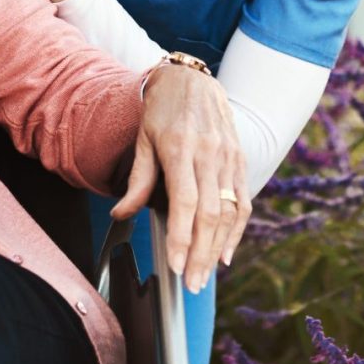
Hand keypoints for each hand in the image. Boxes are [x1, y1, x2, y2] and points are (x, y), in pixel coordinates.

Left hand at [111, 64, 249, 293]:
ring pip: (229, 212)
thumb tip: (121, 214)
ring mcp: (229, 157)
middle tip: (191, 284)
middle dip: (200, 254)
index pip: (184, 202)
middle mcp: (209, 154)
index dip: (180, 237)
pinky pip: (242, 201)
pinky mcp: (240, 159)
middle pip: (209, 214)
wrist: (193, 79)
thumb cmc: (162, 109)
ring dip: (218, 249)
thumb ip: (138, 180)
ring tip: (206, 276)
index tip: (174, 265)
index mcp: (180, 148)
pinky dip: (237, 231)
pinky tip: (226, 253)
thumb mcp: (142, 139)